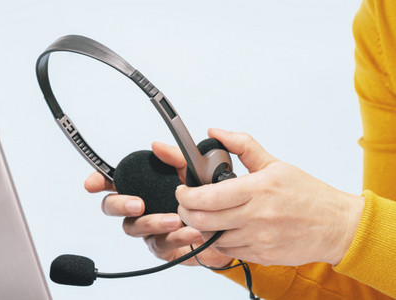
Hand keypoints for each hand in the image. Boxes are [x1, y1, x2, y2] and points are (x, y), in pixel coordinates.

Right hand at [85, 141, 233, 267]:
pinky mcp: (162, 248)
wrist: (228, 226)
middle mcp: (140, 209)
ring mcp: (148, 230)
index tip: (91, 184)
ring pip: (134, 228)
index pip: (111, 182)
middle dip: (120, 204)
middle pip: (111, 207)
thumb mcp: (193, 171)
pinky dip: (176, 237)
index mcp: (141, 187)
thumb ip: (175, 158)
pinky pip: (160, 244)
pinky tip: (191, 231)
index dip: (97, 181)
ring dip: (153, 222)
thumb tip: (157, 146)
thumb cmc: (205, 198)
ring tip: (174, 220)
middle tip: (138, 204)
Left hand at [176, 128, 364, 265]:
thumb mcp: (274, 164)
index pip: (207, 197)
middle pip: (202, 220)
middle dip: (186, 212)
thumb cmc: (307, 195)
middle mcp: (256, 216)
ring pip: (211, 238)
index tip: (182, 190)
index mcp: (257, 189)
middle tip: (186, 204)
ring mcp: (258, 238)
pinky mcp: (261, 256)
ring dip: (201, 227)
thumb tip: (216, 132)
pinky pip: (227, 251)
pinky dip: (218, 241)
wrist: (336, 226)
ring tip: (205, 216)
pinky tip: (223, 229)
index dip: (186, 195)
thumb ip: (242, 146)